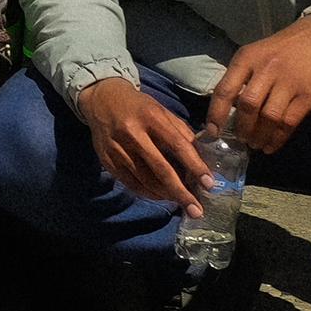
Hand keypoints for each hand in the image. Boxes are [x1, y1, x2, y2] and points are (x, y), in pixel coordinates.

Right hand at [77, 77, 213, 209]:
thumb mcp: (162, 111)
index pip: (178, 145)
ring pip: (145, 180)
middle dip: (181, 192)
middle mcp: (133, 133)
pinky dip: (148, 193)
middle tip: (196, 210)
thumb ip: (181, 132)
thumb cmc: (139, 106)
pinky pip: (131, 183)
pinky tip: (160, 195)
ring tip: (181, 202)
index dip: (195, 166)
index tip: (208, 184)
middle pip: (160, 169)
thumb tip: (201, 159)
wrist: (102, 99)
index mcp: (151, 117)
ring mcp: (117, 149)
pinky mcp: (107, 160)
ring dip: (166, 195)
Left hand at [206, 13, 310, 155]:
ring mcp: (289, 82)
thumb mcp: (257, 52)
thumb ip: (242, 77)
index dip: (216, 114)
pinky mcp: (309, 94)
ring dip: (260, 136)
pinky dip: (278, 138)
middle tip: (242, 140)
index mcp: (248, 58)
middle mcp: (267, 69)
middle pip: (248, 105)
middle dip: (242, 128)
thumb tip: (227, 111)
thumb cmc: (283, 48)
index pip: (225, 89)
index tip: (212, 132)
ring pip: (269, 117)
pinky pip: (289, 122)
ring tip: (256, 144)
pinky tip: (271, 145)